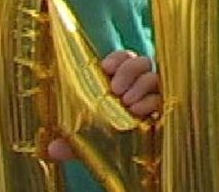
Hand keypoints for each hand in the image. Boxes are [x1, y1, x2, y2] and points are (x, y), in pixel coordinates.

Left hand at [46, 50, 160, 160]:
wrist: (129, 158)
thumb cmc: (107, 142)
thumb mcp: (86, 141)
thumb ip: (72, 143)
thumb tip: (53, 149)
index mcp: (121, 81)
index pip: (124, 58)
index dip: (117, 59)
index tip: (106, 68)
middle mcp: (140, 84)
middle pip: (142, 62)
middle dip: (129, 70)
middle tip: (116, 89)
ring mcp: (155, 95)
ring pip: (154, 76)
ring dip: (141, 85)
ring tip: (128, 103)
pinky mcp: (165, 109)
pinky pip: (163, 98)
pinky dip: (151, 101)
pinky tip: (140, 111)